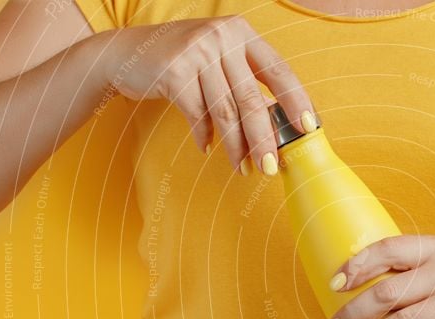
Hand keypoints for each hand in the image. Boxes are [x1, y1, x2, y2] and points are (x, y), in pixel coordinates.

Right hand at [100, 16, 314, 173]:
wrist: (126, 54)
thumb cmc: (183, 64)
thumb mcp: (218, 60)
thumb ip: (245, 83)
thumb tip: (277, 129)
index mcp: (242, 34)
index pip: (279, 70)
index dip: (296, 100)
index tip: (308, 128)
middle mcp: (222, 37)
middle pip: (252, 98)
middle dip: (264, 138)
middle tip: (272, 167)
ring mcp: (196, 52)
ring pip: (225, 111)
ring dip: (236, 147)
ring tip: (244, 169)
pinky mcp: (174, 70)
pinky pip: (197, 115)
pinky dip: (204, 136)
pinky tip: (207, 148)